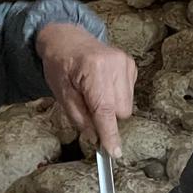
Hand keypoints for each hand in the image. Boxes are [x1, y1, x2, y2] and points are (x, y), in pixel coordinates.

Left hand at [37, 23, 135, 156]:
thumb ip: (79, 117)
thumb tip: (95, 138)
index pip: (105, 109)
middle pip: (120, 111)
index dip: (109, 133)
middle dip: (106, 116)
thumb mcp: (61, 93)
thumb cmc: (61, 65)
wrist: (68, 39)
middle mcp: (115, 64)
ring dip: (112, 107)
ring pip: (127, 106)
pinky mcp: (132, 65)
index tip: (114, 152)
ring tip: (94, 93)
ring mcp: (126, 63)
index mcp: (94, 69)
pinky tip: (103, 86)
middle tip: (88, 106)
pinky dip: (116, 96)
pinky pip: (129, 95)